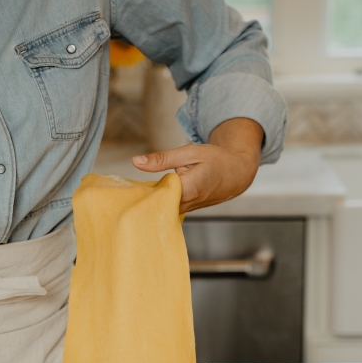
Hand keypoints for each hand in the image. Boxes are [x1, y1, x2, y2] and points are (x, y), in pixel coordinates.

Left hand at [132, 117, 263, 214]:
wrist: (237, 173)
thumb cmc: (215, 160)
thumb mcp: (189, 152)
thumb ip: (162, 159)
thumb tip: (136, 162)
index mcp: (189, 188)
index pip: (157, 196)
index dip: (141, 193)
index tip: (127, 191)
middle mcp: (188, 203)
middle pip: (158, 206)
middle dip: (142, 200)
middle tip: (124, 196)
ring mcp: (189, 209)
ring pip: (163, 210)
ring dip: (150, 203)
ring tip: (134, 198)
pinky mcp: (188, 210)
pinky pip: (168, 210)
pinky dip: (159, 204)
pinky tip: (149, 197)